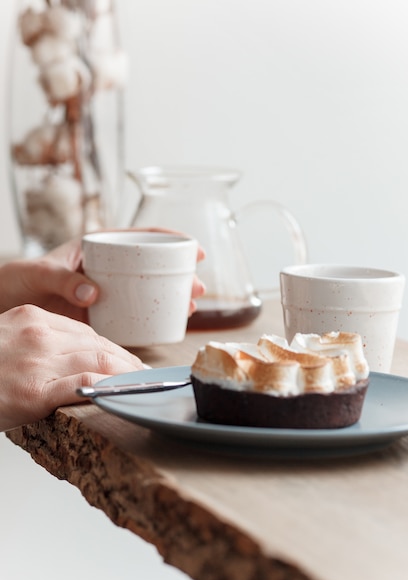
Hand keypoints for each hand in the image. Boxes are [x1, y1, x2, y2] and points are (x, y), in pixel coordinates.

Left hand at [0, 235, 204, 321]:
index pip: (138, 237)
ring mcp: (106, 294)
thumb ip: (62, 279)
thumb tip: (93, 293)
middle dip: (180, 274)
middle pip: (152, 267)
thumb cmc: (17, 281)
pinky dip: (152, 320)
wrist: (3, 307)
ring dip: (172, 298)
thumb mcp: (37, 273)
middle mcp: (106, 271)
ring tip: (191, 306)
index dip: (169, 240)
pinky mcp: (101, 317)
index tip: (192, 247)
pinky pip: (132, 316)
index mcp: (95, 249)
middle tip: (198, 286)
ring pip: (147, 292)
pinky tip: (169, 325)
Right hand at [0, 305, 144, 431]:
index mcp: (33, 317)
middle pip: (97, 345)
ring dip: (126, 374)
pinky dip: (108, 388)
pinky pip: (84, 385)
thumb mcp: (6, 336)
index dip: (112, 347)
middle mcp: (39, 335)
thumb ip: (38, 340)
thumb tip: (70, 355)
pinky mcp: (34, 393)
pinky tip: (122, 394)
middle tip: (145, 374)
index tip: (127, 359)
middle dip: (127, 361)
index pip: (85, 332)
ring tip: (142, 385)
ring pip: (98, 361)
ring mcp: (38, 362)